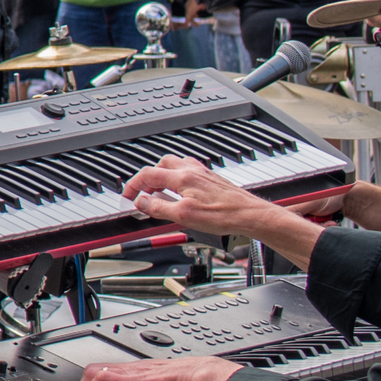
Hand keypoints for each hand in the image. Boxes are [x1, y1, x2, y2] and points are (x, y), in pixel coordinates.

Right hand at [121, 154, 305, 254]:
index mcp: (182, 177)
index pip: (148, 174)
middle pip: (162, 164)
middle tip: (145, 194)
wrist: (252, 216)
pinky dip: (180, 180)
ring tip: (162, 193)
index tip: (128, 197)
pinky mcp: (213, 181)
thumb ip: (159, 208)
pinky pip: (190, 173)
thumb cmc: (224, 215)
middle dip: (149, 178)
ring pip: (177, 166)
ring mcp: (204, 175)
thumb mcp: (184, 216)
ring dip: (164, 176)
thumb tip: (142, 202)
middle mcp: (193, 171)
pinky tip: (184, 194)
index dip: (133, 185)